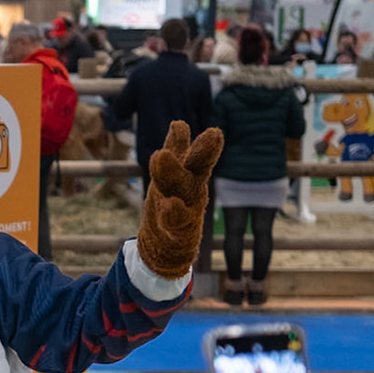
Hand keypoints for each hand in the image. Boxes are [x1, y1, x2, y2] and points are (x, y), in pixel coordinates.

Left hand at [136, 122, 223, 280]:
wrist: (168, 248)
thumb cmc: (172, 204)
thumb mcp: (172, 176)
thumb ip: (177, 151)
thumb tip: (179, 124)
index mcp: (189, 174)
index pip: (191, 152)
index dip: (182, 140)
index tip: (178, 124)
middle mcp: (190, 189)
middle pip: (195, 168)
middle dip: (201, 151)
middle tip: (212, 134)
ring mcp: (187, 209)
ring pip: (182, 189)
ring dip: (172, 173)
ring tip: (161, 156)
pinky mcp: (181, 231)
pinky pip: (178, 221)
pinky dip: (174, 214)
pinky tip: (170, 205)